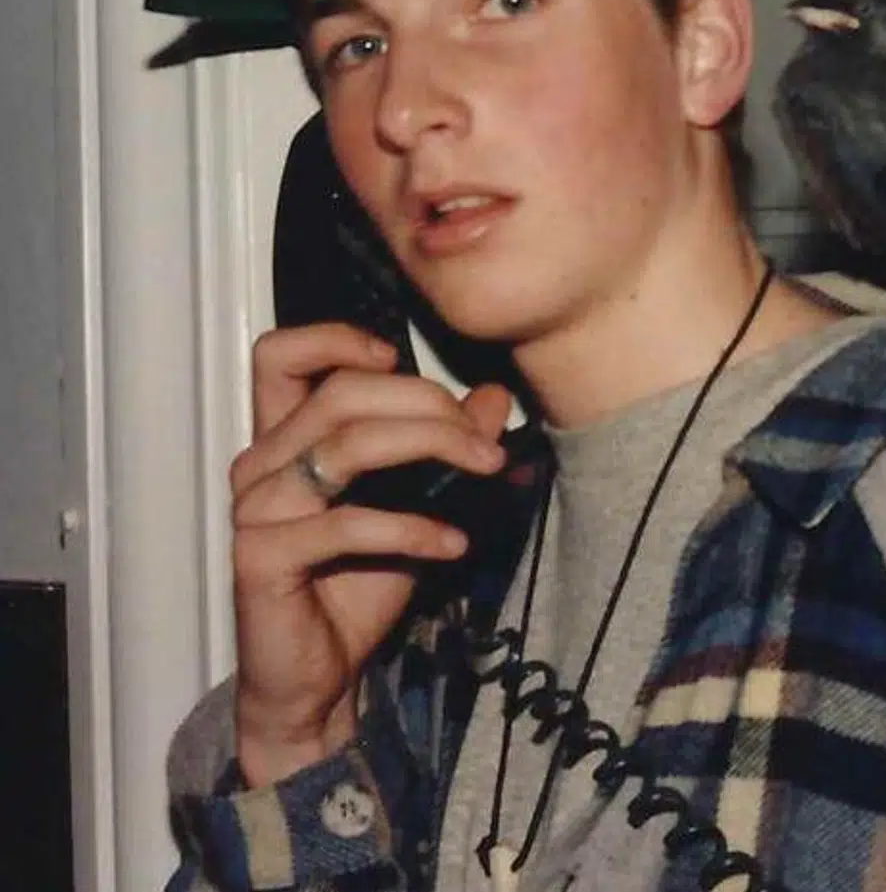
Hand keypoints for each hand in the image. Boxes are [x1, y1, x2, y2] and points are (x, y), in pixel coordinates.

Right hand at [230, 323, 509, 786]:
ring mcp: (257, 510)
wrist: (320, 679)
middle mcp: (261, 465)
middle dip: (427, 403)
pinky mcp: (263, 557)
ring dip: (431, 447)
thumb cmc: (359, 585)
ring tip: (487, 469)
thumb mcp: (416, 504)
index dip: (334, 339)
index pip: (279, 357)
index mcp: (285, 441)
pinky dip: (412, 528)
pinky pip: (348, 523)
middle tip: (484, 438)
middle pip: (341, 394)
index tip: (396, 357)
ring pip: (347, 444)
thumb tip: (495, 396)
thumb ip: (447, 446)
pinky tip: (454, 543)